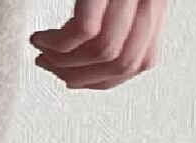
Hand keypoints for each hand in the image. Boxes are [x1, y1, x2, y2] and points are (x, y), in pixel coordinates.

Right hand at [30, 0, 165, 89]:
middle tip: (52, 68)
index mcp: (154, 3)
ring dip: (65, 63)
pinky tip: (40, 38)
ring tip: (44, 54)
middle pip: (123, 63)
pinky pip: (83, 32)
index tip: (74, 78)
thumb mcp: (111, 2)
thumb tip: (88, 59)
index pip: (141, 62)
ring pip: (104, 52)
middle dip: (80, 78)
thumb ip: (116, 21)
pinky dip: (56, 44)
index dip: (103, 81)